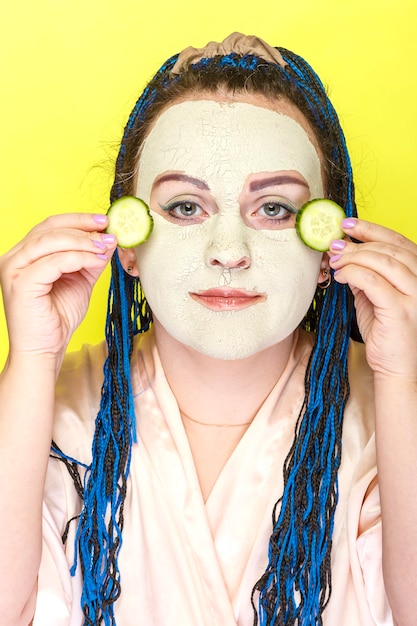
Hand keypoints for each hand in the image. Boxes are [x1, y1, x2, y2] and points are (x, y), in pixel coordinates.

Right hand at [0, 213, 116, 362]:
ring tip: (105, 246)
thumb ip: (90, 260)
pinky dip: (78, 258)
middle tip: (108, 229)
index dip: (78, 220)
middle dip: (82, 226)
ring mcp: (14, 269)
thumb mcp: (80, 281)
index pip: (50, 226)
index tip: (104, 221)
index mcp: (25, 254)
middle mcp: (15, 258)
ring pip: (51, 241)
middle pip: (49, 228)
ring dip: (83, 241)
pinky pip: (53, 262)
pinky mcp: (22, 283)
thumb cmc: (57, 319)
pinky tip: (96, 260)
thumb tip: (109, 239)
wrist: (44, 351)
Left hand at [329, 218, 416, 379]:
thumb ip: (367, 276)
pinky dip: (353, 273)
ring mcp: (416, 296)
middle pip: (390, 249)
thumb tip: (346, 255)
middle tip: (335, 246)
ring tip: (335, 260)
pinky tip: (341, 276)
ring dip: (354, 257)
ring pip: (383, 262)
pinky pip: (373, 282)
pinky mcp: (401, 310)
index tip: (348, 225)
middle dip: (358, 244)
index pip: (399, 242)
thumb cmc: (388, 334)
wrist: (398, 369)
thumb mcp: (376, 298)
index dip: (372, 229)